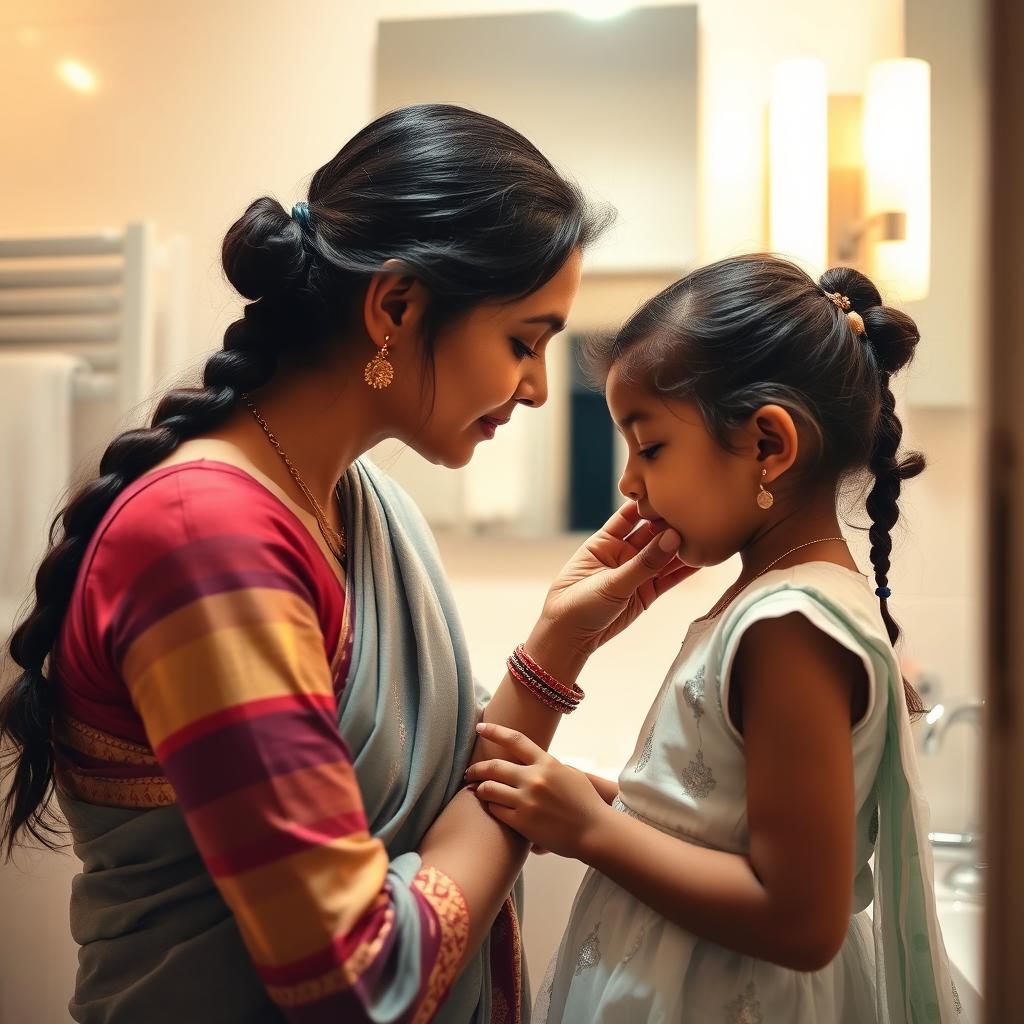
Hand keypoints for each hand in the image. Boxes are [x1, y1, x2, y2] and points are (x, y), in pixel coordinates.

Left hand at [465, 722, 611, 859]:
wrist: (594, 832)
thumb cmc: (584, 803)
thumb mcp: (569, 774)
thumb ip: (547, 766)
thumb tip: (529, 762)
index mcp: (547, 763)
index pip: (515, 740)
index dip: (494, 731)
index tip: (480, 727)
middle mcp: (535, 779)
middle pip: (494, 767)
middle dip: (476, 769)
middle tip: (469, 772)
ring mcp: (527, 801)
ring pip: (489, 789)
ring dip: (480, 789)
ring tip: (478, 791)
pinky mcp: (523, 822)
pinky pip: (496, 811)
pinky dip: (491, 808)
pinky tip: (492, 808)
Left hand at [534, 502, 696, 660]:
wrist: (570, 639)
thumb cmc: (577, 604)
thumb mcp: (610, 582)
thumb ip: (643, 563)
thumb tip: (672, 538)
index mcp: (604, 542)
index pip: (630, 515)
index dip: (649, 505)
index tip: (671, 493)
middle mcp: (621, 554)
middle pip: (651, 534)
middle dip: (671, 525)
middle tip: (695, 515)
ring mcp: (634, 574)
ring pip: (663, 556)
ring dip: (681, 548)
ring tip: (705, 535)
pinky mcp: (645, 594)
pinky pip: (668, 579)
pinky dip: (684, 571)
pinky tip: (702, 560)